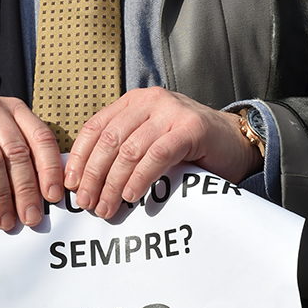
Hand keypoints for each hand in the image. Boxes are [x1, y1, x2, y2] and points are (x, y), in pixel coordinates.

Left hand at [63, 86, 263, 219]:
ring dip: (113, 183)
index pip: (95, 127)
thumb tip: (85, 180)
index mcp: (134, 102)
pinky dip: (141, 177)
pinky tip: (131, 195)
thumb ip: (124, 149)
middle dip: (94, 175)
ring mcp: (171, 111)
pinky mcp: (191, 128)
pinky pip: (157, 154)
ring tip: (107, 207)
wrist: (235, 142)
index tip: (71, 185)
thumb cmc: (189, 147)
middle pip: (109, 139)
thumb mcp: (150, 140)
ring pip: (130, 149)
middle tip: (87, 203)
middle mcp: (150, 101)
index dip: (80, 157)